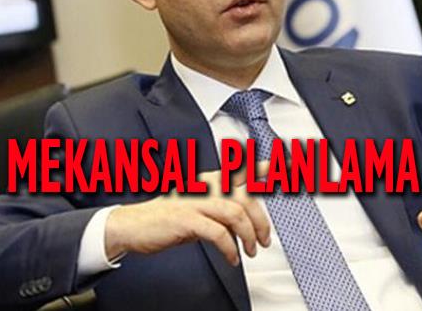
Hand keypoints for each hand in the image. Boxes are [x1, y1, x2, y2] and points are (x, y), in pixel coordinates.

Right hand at [104, 166, 270, 265]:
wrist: (133, 225)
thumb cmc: (167, 217)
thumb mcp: (199, 207)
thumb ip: (223, 209)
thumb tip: (247, 222)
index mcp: (210, 180)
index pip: (243, 169)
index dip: (266, 166)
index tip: (287, 164)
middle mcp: (205, 187)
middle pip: (246, 198)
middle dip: (261, 221)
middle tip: (264, 240)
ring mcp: (195, 201)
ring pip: (236, 214)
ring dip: (248, 236)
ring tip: (250, 250)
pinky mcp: (187, 219)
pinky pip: (219, 233)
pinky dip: (230, 248)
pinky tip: (232, 257)